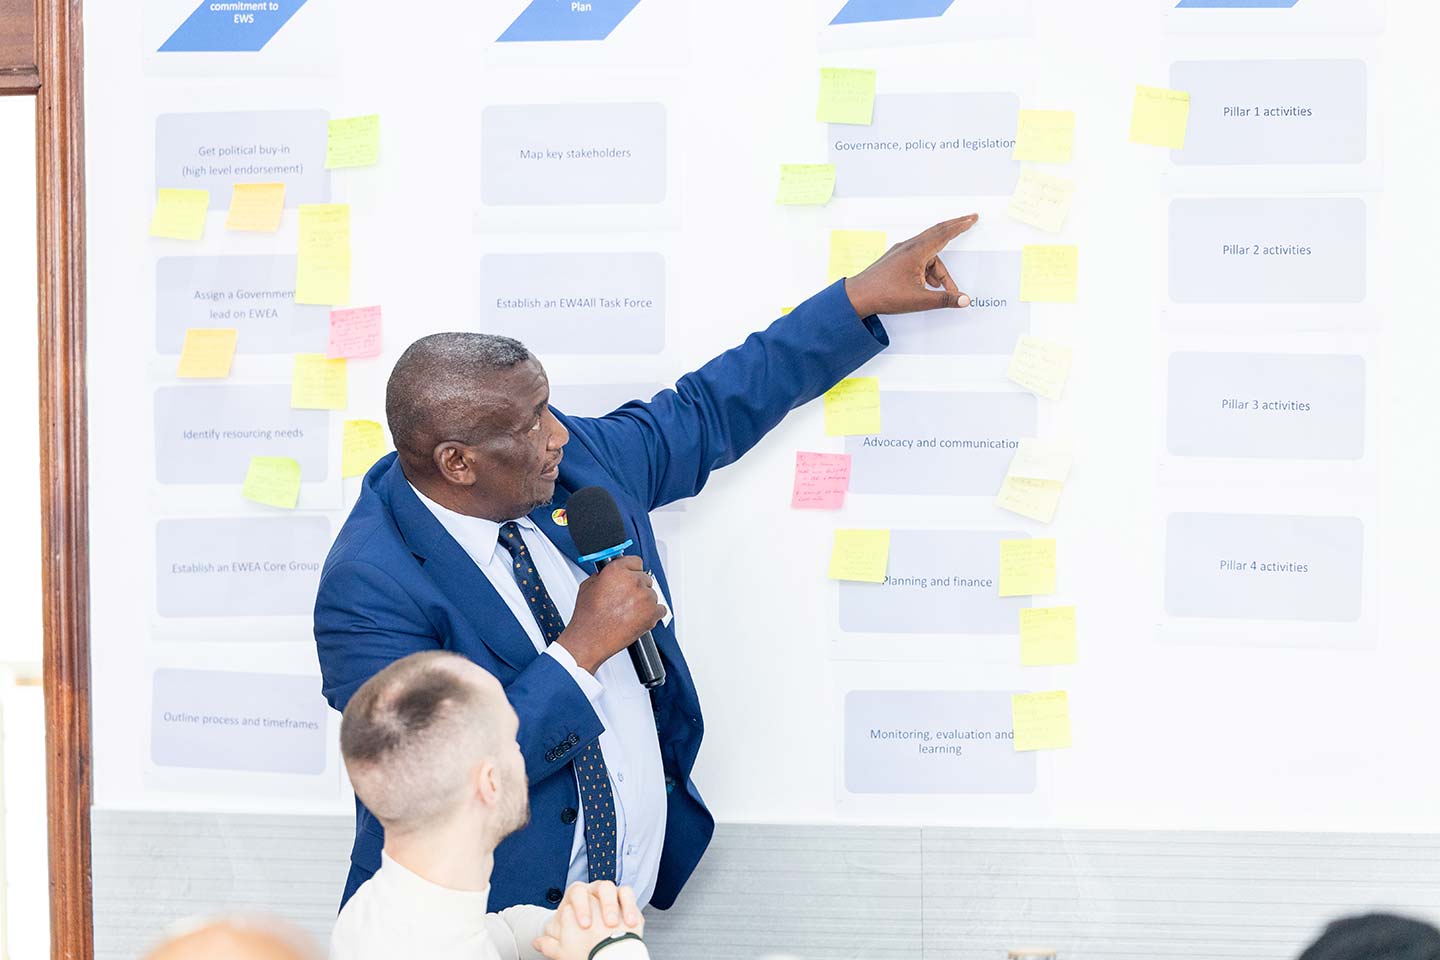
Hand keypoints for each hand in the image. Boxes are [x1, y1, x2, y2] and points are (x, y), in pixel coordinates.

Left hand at [533, 884, 643, 959]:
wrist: (599, 947)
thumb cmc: (580, 942)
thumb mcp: (564, 946)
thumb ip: (550, 943)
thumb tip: (536, 942)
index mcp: (576, 898)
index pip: (576, 894)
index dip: (579, 908)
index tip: (584, 926)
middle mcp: (592, 893)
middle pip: (592, 888)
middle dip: (596, 906)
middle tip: (597, 925)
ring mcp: (608, 895)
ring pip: (609, 888)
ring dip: (611, 905)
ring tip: (613, 924)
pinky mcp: (624, 900)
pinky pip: (627, 893)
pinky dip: (630, 906)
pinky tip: (630, 922)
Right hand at [557, 557, 665, 673]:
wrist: (591, 639)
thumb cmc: (588, 617)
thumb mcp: (588, 585)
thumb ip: (603, 575)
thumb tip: (609, 573)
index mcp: (618, 570)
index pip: (635, 561)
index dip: (631, 570)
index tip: (630, 575)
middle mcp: (633, 581)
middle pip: (645, 578)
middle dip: (637, 587)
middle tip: (626, 598)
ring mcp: (645, 597)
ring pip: (652, 593)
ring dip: (644, 600)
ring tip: (629, 611)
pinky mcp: (652, 613)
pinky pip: (661, 609)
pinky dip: (653, 614)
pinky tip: (640, 617)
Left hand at [843, 214, 979, 316]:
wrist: (857, 296)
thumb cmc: (883, 294)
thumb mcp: (919, 300)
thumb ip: (944, 299)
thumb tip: (963, 299)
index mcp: (916, 252)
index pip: (943, 234)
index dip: (960, 225)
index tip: (971, 218)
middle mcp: (908, 247)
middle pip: (937, 236)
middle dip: (954, 231)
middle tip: (969, 223)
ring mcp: (901, 253)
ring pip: (928, 255)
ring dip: (938, 271)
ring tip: (942, 290)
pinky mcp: (896, 260)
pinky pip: (918, 260)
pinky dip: (927, 271)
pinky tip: (926, 287)